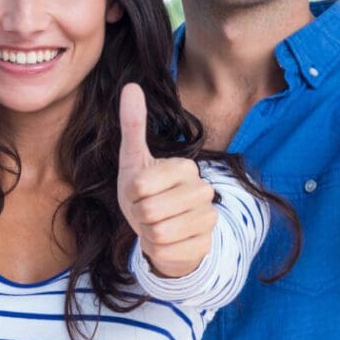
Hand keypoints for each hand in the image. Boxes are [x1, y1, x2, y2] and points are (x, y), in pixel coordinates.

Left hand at [117, 83, 215, 277]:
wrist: (159, 229)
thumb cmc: (143, 192)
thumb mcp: (133, 158)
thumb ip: (133, 124)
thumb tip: (131, 85)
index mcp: (186, 168)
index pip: (141, 185)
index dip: (131, 193)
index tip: (139, 191)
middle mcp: (204, 191)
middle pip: (150, 211)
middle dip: (138, 214)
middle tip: (146, 211)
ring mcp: (208, 220)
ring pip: (158, 233)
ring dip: (146, 233)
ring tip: (154, 225)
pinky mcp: (205, 247)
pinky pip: (165, 253)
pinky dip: (156, 251)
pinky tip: (165, 242)